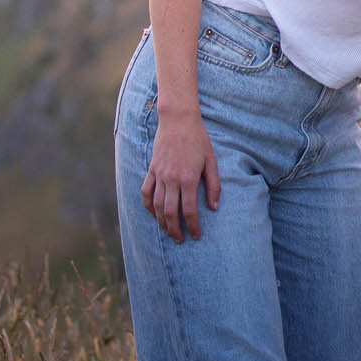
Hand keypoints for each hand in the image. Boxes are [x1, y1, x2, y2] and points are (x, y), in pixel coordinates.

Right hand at [141, 109, 221, 240]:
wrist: (178, 120)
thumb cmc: (198, 140)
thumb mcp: (211, 162)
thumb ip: (213, 186)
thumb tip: (214, 207)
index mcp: (188, 179)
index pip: (188, 211)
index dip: (192, 226)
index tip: (196, 236)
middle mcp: (171, 180)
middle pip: (170, 213)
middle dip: (175, 230)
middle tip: (180, 240)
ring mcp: (159, 175)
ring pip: (157, 206)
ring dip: (162, 222)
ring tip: (168, 232)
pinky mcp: (151, 170)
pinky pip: (145, 192)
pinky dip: (147, 206)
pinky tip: (153, 214)